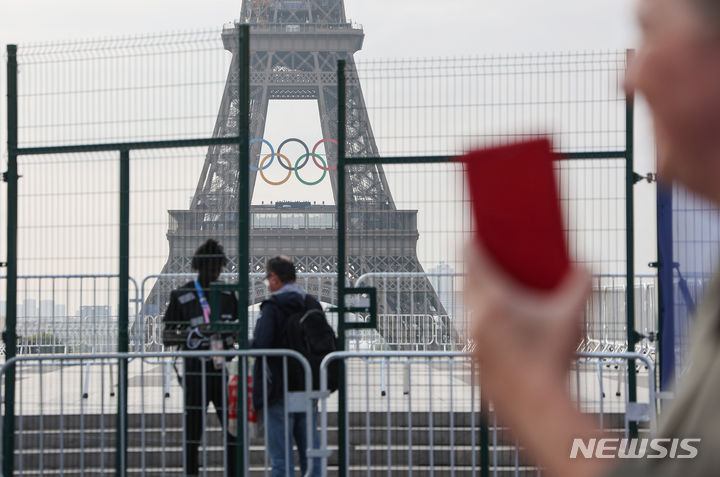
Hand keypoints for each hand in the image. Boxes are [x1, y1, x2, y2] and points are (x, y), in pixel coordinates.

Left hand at [465, 241, 589, 389]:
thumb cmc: (552, 360)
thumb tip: (586, 268)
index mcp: (492, 299)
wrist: (536, 408)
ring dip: (479, 298)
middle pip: (465, 281)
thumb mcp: (573, 318)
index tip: (475, 232)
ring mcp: (469, 340)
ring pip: (467, 308)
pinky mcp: (473, 359)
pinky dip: (483, 323)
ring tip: (501, 294)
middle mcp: (473, 317)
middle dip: (476, 269)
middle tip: (492, 261)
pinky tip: (502, 328)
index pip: (468, 257)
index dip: (471, 240)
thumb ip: (583, 285)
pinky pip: (472, 332)